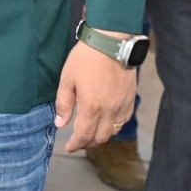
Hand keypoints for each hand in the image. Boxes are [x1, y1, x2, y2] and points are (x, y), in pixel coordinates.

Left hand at [54, 31, 137, 152]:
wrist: (111, 43)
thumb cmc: (86, 58)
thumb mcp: (67, 79)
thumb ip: (64, 104)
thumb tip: (60, 124)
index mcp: (92, 107)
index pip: (84, 135)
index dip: (75, 144)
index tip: (69, 148)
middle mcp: (110, 110)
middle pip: (100, 138)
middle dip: (88, 143)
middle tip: (78, 142)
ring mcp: (122, 105)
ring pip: (113, 131)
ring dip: (102, 136)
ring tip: (91, 133)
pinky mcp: (130, 99)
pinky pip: (124, 120)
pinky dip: (114, 126)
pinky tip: (107, 122)